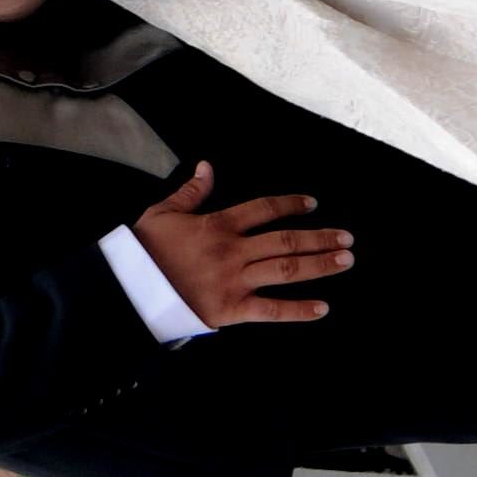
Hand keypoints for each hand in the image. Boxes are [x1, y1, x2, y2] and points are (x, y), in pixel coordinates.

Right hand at [131, 162, 352, 327]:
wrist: (129, 289)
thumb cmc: (143, 251)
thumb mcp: (163, 212)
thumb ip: (191, 191)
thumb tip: (208, 166)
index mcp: (218, 224)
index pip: (263, 209)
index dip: (290, 204)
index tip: (312, 204)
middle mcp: (233, 250)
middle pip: (286, 240)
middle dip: (320, 238)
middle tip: (348, 238)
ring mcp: (235, 280)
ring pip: (286, 270)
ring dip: (319, 264)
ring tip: (345, 260)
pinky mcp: (232, 309)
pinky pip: (271, 310)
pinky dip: (298, 310)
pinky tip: (322, 308)